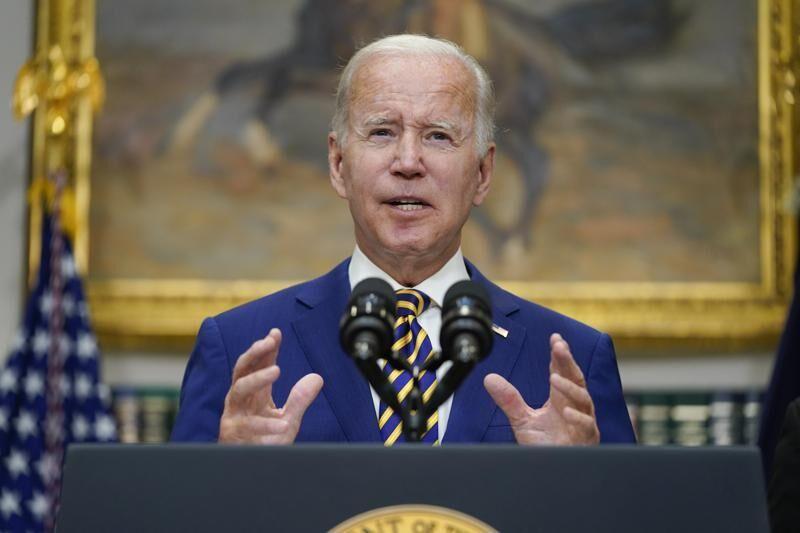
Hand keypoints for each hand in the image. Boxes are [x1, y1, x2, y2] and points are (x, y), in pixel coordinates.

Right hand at [218, 328, 323, 443]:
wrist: (251, 471)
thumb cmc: (265, 443)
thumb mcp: (289, 419)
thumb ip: (299, 399)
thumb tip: (316, 377)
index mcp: (254, 394)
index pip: (258, 365)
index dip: (266, 348)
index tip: (276, 333)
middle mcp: (241, 400)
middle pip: (242, 369)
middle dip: (255, 353)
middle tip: (269, 341)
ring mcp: (234, 416)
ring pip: (239, 390)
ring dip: (257, 378)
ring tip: (277, 370)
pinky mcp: (233, 434)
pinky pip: (248, 426)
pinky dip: (266, 425)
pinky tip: (282, 424)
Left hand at [484, 333, 599, 444]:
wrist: (553, 471)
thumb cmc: (545, 446)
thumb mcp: (522, 420)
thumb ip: (509, 400)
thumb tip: (489, 378)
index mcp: (560, 399)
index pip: (562, 372)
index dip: (559, 356)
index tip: (555, 339)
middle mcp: (574, 407)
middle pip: (575, 378)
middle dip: (568, 361)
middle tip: (559, 346)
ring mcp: (583, 422)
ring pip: (583, 399)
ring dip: (569, 388)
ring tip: (554, 378)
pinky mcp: (586, 439)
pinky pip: (587, 426)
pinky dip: (578, 418)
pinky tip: (567, 412)